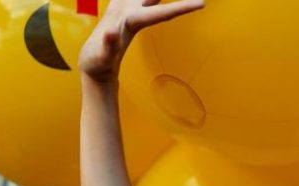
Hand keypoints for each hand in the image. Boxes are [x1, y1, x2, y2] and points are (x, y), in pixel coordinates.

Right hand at [78, 0, 203, 82]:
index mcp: (134, 23)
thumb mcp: (102, 56)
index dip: (181, 7)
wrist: (96, 66)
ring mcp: (128, 12)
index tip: (202, 3)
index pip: (163, 13)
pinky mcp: (119, 11)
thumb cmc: (99, 64)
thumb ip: (108, 44)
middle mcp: (134, 15)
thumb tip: (110, 34)